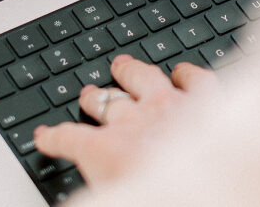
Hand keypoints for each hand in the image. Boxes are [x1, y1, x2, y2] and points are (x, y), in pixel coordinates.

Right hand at [33, 55, 215, 184]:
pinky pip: (196, 81)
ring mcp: (173, 106)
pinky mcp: (208, 103)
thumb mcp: (115, 193)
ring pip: (145, 79)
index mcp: (108, 150)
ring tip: (122, 66)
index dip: (53, 137)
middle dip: (95, 98)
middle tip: (88, 94)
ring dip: (132, 73)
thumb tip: (80, 194)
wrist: (214, 193)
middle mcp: (137, 121)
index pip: (69, 139)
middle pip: (107, 103)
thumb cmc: (164, 197)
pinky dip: (187, 74)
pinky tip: (182, 71)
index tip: (46, 136)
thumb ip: (97, 183)